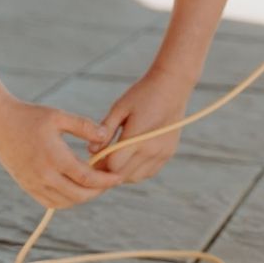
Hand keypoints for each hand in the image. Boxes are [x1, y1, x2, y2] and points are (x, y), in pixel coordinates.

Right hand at [0, 93, 122, 208]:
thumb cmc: (30, 116)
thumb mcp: (58, 116)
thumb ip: (84, 127)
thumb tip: (105, 136)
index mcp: (54, 158)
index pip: (86, 178)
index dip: (105, 180)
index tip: (119, 177)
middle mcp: (43, 176)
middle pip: (78, 195)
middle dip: (98, 191)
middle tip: (111, 181)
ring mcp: (33, 184)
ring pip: (65, 202)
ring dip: (83, 197)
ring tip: (96, 184)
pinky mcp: (27, 186)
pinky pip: (51, 202)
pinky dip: (67, 201)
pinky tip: (76, 188)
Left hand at [90, 67, 192, 184]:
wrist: (172, 85)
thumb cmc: (142, 93)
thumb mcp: (120, 107)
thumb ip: (105, 130)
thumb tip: (90, 150)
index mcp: (138, 138)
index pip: (113, 165)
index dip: (100, 164)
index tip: (93, 157)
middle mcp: (152, 150)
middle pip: (122, 175)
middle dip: (109, 170)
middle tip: (100, 160)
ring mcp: (162, 153)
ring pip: (135, 177)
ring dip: (122, 172)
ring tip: (114, 157)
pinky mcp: (168, 153)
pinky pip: (148, 172)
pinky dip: (136, 170)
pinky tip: (130, 157)